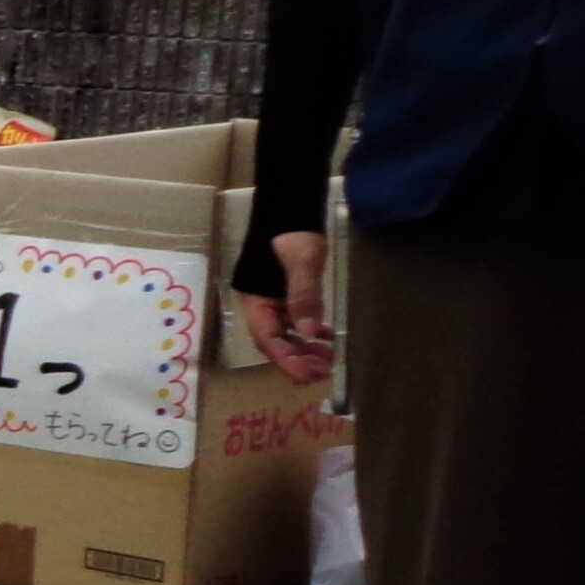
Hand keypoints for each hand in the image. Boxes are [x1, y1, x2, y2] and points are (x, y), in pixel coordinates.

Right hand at [240, 228, 334, 387]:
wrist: (290, 210)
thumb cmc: (292, 234)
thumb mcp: (301, 262)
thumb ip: (304, 295)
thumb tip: (309, 331)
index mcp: (256, 300)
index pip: (268, 339)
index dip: (286, 359)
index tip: (307, 375)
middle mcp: (262, 306)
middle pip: (275, 342)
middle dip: (297, 360)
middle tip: (323, 373)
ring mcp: (275, 302)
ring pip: (286, 336)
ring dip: (305, 351)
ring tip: (328, 361)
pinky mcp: (288, 296)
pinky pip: (296, 323)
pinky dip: (310, 335)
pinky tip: (327, 339)